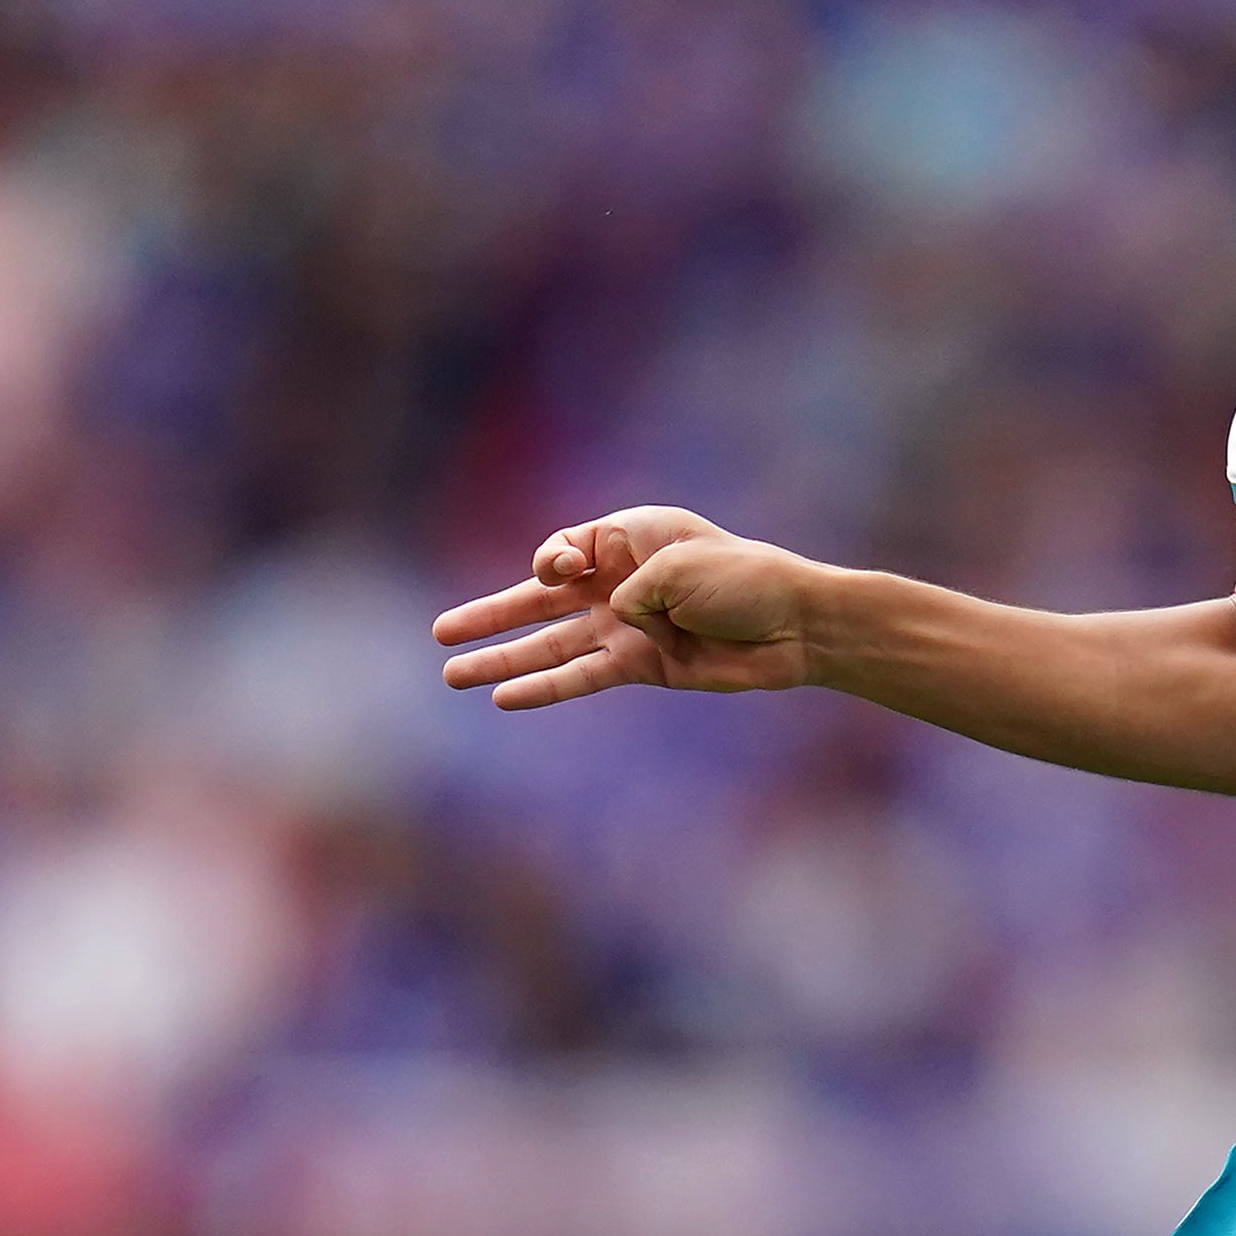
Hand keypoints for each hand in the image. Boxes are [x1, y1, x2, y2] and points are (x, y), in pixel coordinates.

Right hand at [431, 509, 824, 705]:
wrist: (796, 625)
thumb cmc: (746, 577)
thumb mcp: (680, 563)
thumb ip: (629, 590)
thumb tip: (609, 622)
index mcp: (627, 537)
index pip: (564, 548)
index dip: (551, 561)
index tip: (562, 569)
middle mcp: (618, 581)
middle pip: (540, 599)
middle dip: (490, 615)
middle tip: (439, 632)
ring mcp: (626, 627)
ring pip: (551, 643)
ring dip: (503, 660)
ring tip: (452, 675)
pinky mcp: (641, 666)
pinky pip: (582, 676)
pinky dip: (546, 687)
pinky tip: (505, 698)